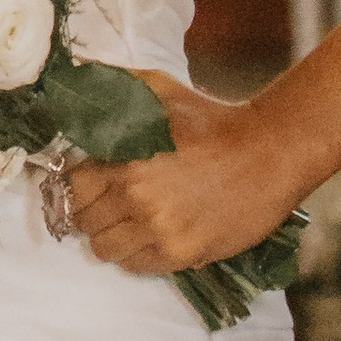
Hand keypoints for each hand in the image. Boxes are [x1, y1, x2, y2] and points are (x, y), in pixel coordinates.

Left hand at [61, 75, 314, 278]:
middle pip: (83, 221)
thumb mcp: (158, 89)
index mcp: (124, 158)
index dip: (78, 185)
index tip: (90, 184)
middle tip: (111, 204)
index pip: (72, 186)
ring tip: (131, 223)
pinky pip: (136, 267)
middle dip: (92, 211)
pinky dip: (137, 255)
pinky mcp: (182, 253)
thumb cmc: (210, 119)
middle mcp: (135, 197)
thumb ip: (113, 86)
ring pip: (105, 249)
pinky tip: (151, 236)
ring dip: (112, 237)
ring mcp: (158, 229)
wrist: (267, 152)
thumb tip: (77, 73)